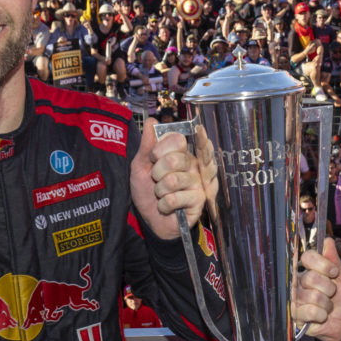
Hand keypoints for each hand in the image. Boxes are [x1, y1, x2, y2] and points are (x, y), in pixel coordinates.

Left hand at [130, 118, 215, 239]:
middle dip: (157, 172)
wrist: (150, 219)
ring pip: (173, 180)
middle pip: (175, 159)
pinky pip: (175, 198)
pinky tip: (167, 207)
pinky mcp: (199, 201)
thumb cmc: (148, 192)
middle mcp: (193, 165)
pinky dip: (163, 205)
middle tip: (157, 180)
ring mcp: (198, 182)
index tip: (154, 158)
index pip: (177, 139)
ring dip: (159, 191)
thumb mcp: (140, 166)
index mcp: (182, 153)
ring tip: (162, 195)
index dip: (159, 149)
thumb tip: (151, 121)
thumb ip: (146, 145)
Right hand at [293, 240, 340, 340]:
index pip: (307, 257)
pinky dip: (321, 315)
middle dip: (329, 288)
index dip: (322, 264)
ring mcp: (295, 298)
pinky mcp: (295, 315)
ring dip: (327, 304)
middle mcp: (299, 282)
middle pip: (311, 277)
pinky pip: (309, 311)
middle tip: (332, 293)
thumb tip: (327, 241)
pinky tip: (321, 316)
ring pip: (312, 296)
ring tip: (328, 306)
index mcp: (310, 269)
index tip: (334, 272)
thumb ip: (335, 260)